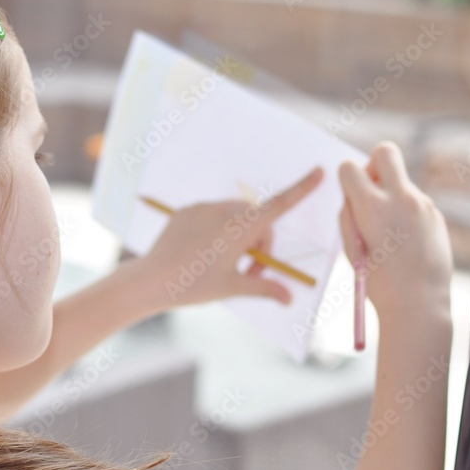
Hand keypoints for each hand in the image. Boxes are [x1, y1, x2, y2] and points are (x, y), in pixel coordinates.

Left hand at [139, 167, 324, 309]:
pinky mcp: (186, 210)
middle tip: (249, 271)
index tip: (320, 171)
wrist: (150, 280)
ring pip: (234, 217)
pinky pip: (211, 215)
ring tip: (224, 264)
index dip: (302, 188)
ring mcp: (203, 208)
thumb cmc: (193, 286)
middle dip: (259, 242)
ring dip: (239, 236)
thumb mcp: (233, 288)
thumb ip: (264, 288)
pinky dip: (216, 230)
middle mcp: (223, 211)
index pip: (279, 205)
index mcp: (240, 228)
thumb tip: (289, 298)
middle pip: (257, 220)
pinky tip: (200, 252)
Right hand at [339, 141, 452, 318]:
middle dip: (374, 163)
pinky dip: (406, 212)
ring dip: (392, 195)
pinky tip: (405, 240)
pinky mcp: (435, 214)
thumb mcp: (350, 247)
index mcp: (371, 207)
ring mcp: (422, 204)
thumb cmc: (378, 281)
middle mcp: (399, 199)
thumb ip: (349, 214)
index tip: (350, 193)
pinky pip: (415, 201)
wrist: (418, 302)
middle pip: (385, 151)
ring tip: (389, 232)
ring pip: (401, 181)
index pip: (350, 167)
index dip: (346, 178)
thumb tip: (352, 192)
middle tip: (372, 187)